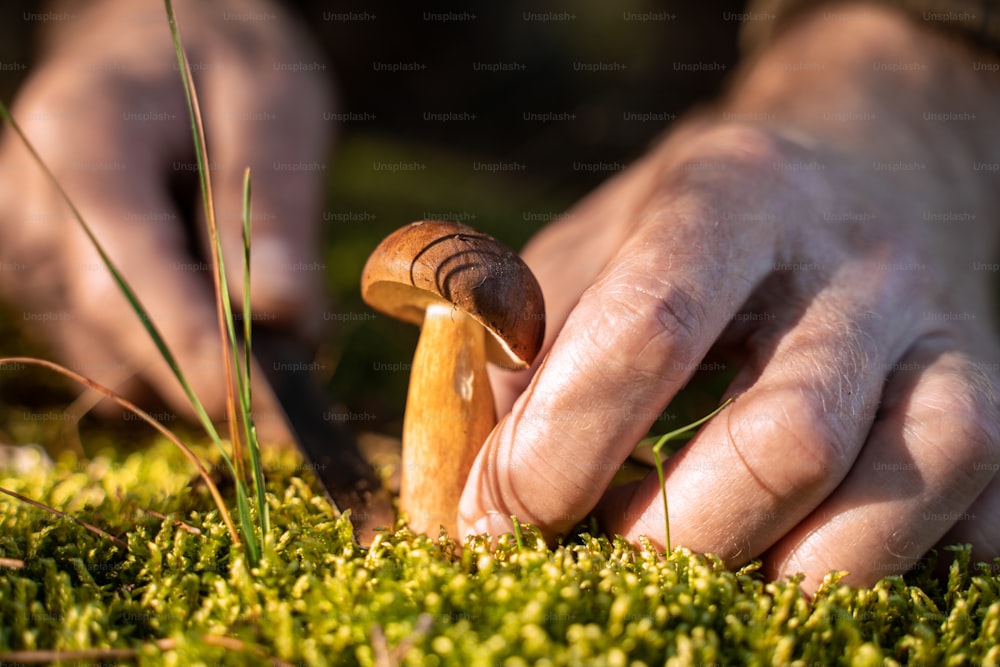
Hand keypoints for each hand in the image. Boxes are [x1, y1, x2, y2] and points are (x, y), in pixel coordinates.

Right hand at [0, 0, 331, 420]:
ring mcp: (28, 248)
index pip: (122, 267)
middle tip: (297, 385)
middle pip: (111, 329)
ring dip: (198, 363)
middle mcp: (31, 203)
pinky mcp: (46, 284)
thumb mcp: (275, 108)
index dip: (190, 345)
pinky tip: (213, 306)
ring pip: (114, 359)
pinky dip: (177, 352)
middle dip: (209, 370)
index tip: (258, 406)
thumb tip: (285, 316)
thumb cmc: (225, 61)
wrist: (163, 37)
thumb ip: (273, 210)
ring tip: (257, 308)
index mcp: (80, 139)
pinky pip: (114, 355)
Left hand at [459, 5, 999, 589]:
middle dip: (672, 535)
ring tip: (698, 575)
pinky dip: (896, 571)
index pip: (652, 328)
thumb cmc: (693, 228)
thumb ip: (520, 353)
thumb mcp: (591, 249)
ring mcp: (942, 337)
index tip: (499, 517)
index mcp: (731, 198)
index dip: (563, 445)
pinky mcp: (994, 398)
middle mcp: (854, 265)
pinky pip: (982, 516)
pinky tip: (806, 566)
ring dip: (785, 574)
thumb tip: (472, 497)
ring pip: (905, 486)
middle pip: (787, 438)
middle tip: (600, 559)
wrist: (858, 167)